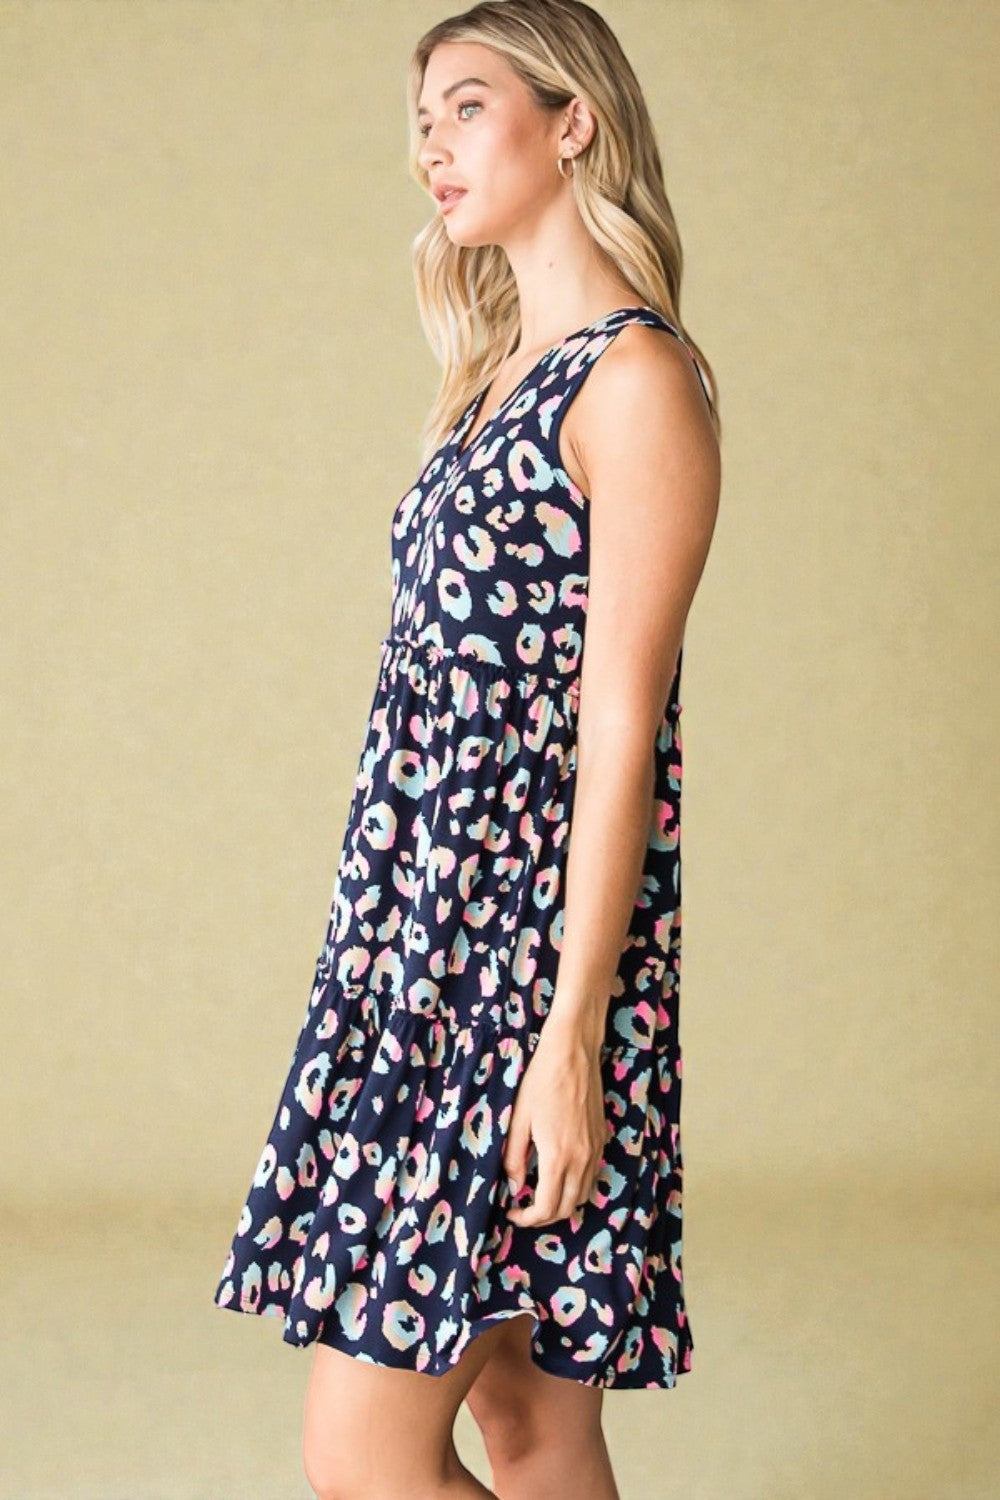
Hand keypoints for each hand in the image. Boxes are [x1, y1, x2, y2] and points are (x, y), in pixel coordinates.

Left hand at [502, 1011, 609, 1227]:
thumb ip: (514, 1158)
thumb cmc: (541, 1080)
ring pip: (582, 1196)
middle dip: (543, 1218)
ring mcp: (595, 1149)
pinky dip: (575, 1187)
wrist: (573, 1052)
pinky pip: (591, 1177)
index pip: (545, 1207)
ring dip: (561, 1204)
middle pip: (566, 1209)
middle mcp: (582, 1158)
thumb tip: (514, 1188)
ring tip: (539, 1196)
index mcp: (557, 1156)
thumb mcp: (519, 1120)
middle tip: (523, 1211)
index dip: (527, 1219)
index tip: (512, 1213)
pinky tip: (558, 1175)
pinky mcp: (601, 1139)